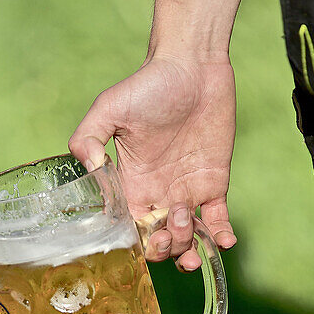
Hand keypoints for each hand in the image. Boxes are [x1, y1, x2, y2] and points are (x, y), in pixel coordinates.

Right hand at [69, 55, 236, 270]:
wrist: (193, 65)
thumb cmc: (148, 84)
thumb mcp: (108, 108)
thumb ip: (88, 138)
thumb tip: (92, 171)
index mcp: (131, 187)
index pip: (132, 232)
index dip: (140, 244)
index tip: (148, 235)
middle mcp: (158, 196)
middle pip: (160, 244)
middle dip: (167, 248)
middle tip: (173, 226)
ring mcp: (187, 193)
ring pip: (187, 241)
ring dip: (189, 247)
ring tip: (189, 220)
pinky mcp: (213, 185)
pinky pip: (217, 224)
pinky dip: (222, 238)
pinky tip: (225, 240)